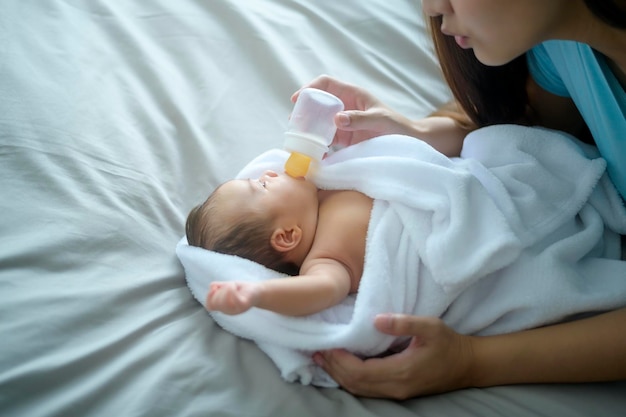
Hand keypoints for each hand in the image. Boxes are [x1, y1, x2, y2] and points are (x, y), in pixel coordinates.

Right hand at [205, 281, 258, 314]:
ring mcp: (236, 309)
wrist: (259, 291)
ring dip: (225, 289)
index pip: (209, 306)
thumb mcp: (228, 286)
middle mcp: (229, 311)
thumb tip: (212, 286)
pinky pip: (233, 299)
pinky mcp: (243, 305)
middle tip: (227, 285)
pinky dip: (231, 290)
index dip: (208, 296)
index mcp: (223, 307)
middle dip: (218, 291)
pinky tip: (234, 285)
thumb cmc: (243, 289)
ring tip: (232, 284)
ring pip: (222, 301)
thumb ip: (219, 286)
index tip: (214, 288)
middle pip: (215, 302)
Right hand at [292, 75, 417, 147]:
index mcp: (353, 95)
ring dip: (308, 129)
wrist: (409, 143)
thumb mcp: (380, 120)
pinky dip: (318, 145)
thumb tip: (336, 119)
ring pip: (320, 122)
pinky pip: (326, 140)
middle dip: (305, 111)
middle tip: (294, 123)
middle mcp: (345, 107)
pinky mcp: (345, 139)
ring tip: (298, 139)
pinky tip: (312, 153)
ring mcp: (343, 124)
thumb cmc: (398, 126)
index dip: (310, 88)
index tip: (298, 99)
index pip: (326, 84)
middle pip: (318, 103)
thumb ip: (359, 119)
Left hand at [312, 314, 474, 398]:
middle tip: (315, 350)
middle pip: (354, 383)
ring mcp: (396, 392)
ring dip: (338, 374)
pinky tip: (341, 367)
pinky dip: (349, 378)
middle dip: (333, 367)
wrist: (467, 365)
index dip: (339, 360)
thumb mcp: (430, 327)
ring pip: (358, 389)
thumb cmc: (449, 344)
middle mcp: (395, 387)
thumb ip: (404, 322)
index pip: (360, 371)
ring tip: (321, 358)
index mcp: (401, 372)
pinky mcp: (397, 391)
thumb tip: (376, 319)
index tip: (325, 344)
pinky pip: (366, 388)